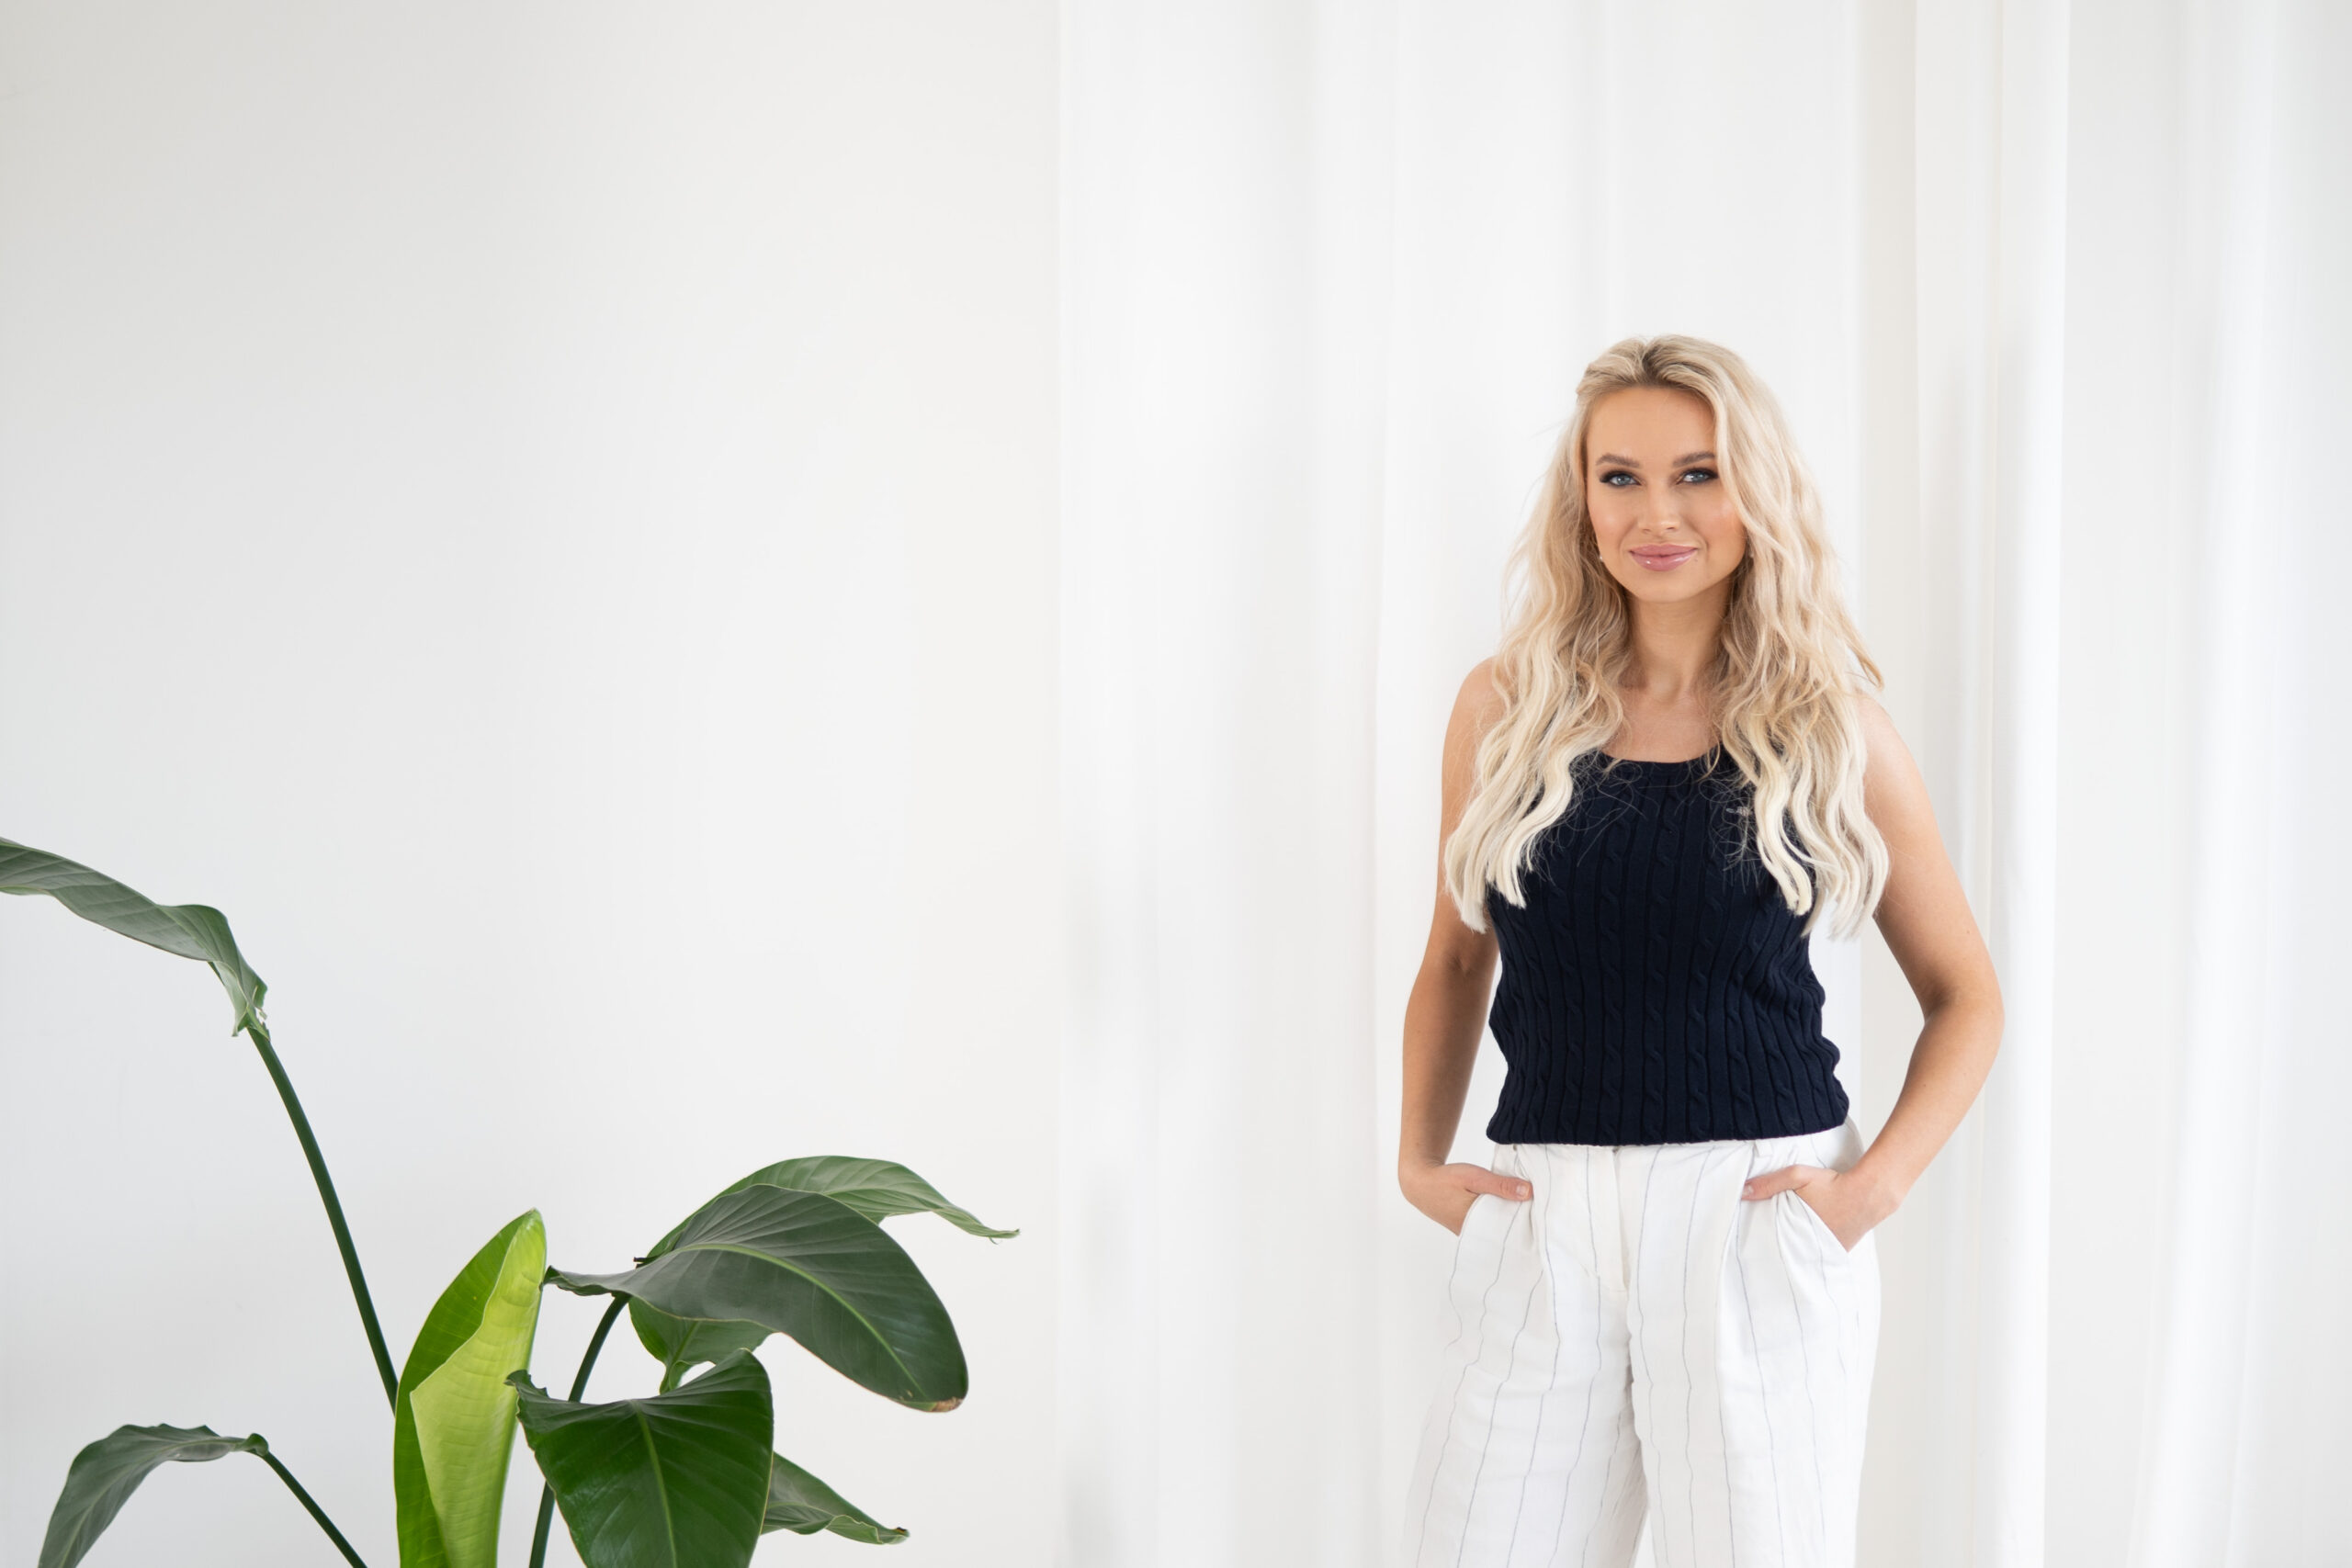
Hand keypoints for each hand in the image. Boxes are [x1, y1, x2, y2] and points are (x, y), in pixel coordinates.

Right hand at [1400, 1159, 1531, 1234]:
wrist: (1420, 1183)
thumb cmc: (1445, 1180)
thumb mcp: (1474, 1177)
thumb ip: (1500, 1185)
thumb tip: (1529, 1192)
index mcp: (1476, 1225)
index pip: (1508, 1230)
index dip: (1525, 1223)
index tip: (1542, 1215)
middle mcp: (1473, 1233)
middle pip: (1504, 1230)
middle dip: (1519, 1221)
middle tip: (1539, 1212)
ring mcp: (1469, 1231)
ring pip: (1496, 1227)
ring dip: (1508, 1218)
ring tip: (1527, 1209)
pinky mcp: (1467, 1226)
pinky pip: (1488, 1224)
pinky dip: (1497, 1216)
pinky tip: (1507, 1207)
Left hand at [1741, 1163, 1896, 1251]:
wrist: (1869, 1192)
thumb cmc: (1833, 1184)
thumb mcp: (1798, 1176)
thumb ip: (1769, 1183)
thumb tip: (1742, 1191)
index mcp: (1799, 1233)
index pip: (1774, 1247)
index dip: (1763, 1245)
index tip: (1752, 1245)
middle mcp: (1814, 1248)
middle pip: (1788, 1253)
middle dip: (1777, 1250)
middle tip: (1764, 1249)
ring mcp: (1829, 1251)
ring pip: (1805, 1254)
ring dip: (1795, 1249)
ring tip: (1782, 1247)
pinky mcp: (1840, 1250)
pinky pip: (1821, 1253)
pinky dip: (1813, 1248)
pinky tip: (1804, 1241)